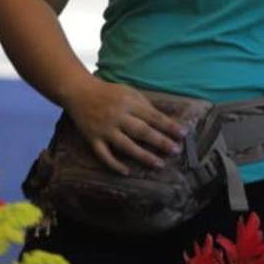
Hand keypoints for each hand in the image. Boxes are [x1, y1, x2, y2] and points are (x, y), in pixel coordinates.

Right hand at [64, 77, 187, 174]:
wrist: (79, 92)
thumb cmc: (109, 92)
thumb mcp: (128, 91)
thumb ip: (144, 105)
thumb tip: (164, 121)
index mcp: (128, 102)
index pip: (152, 116)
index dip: (169, 125)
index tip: (183, 134)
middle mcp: (117, 116)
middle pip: (142, 131)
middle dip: (160, 142)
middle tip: (176, 151)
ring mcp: (104, 129)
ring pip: (125, 145)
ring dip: (143, 156)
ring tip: (159, 164)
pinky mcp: (92, 139)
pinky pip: (103, 154)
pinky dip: (114, 164)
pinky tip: (126, 172)